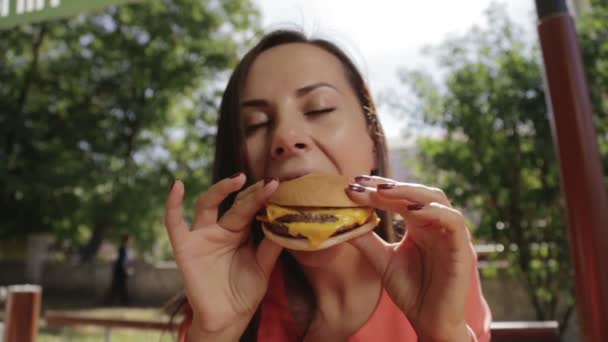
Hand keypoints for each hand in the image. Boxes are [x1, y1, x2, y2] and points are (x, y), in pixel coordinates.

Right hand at [164, 174, 281, 336]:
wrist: (227, 319)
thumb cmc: (244, 293)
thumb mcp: (263, 267)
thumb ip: (271, 246)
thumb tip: (286, 221)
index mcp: (240, 232)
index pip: (251, 209)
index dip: (263, 198)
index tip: (277, 186)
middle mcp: (221, 229)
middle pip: (234, 203)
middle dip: (250, 193)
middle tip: (267, 184)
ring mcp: (202, 236)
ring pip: (207, 204)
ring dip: (221, 189)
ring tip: (239, 179)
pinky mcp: (185, 247)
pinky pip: (174, 224)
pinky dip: (172, 205)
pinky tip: (178, 186)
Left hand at [347, 176, 473, 340]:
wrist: (430, 321)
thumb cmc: (411, 290)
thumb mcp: (382, 260)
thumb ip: (366, 241)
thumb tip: (341, 222)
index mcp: (418, 224)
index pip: (399, 197)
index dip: (377, 188)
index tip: (353, 185)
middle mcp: (435, 223)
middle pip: (416, 192)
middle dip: (390, 186)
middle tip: (364, 184)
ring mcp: (450, 233)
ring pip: (436, 199)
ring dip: (410, 193)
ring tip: (383, 192)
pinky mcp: (462, 247)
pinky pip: (453, 222)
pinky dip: (434, 212)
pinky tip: (412, 211)